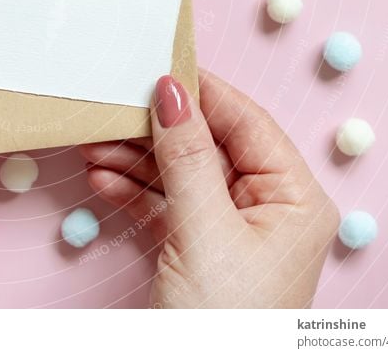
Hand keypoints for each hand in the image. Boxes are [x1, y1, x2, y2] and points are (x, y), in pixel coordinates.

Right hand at [79, 70, 338, 307]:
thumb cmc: (223, 322)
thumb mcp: (204, 229)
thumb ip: (186, 157)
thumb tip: (172, 90)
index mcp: (293, 198)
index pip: (247, 124)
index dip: (203, 93)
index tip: (160, 66)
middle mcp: (267, 208)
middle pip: (207, 147)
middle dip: (155, 132)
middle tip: (114, 108)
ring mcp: (230, 228)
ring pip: (179, 175)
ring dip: (135, 161)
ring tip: (94, 145)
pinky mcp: (199, 247)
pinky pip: (165, 205)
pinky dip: (133, 192)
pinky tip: (102, 180)